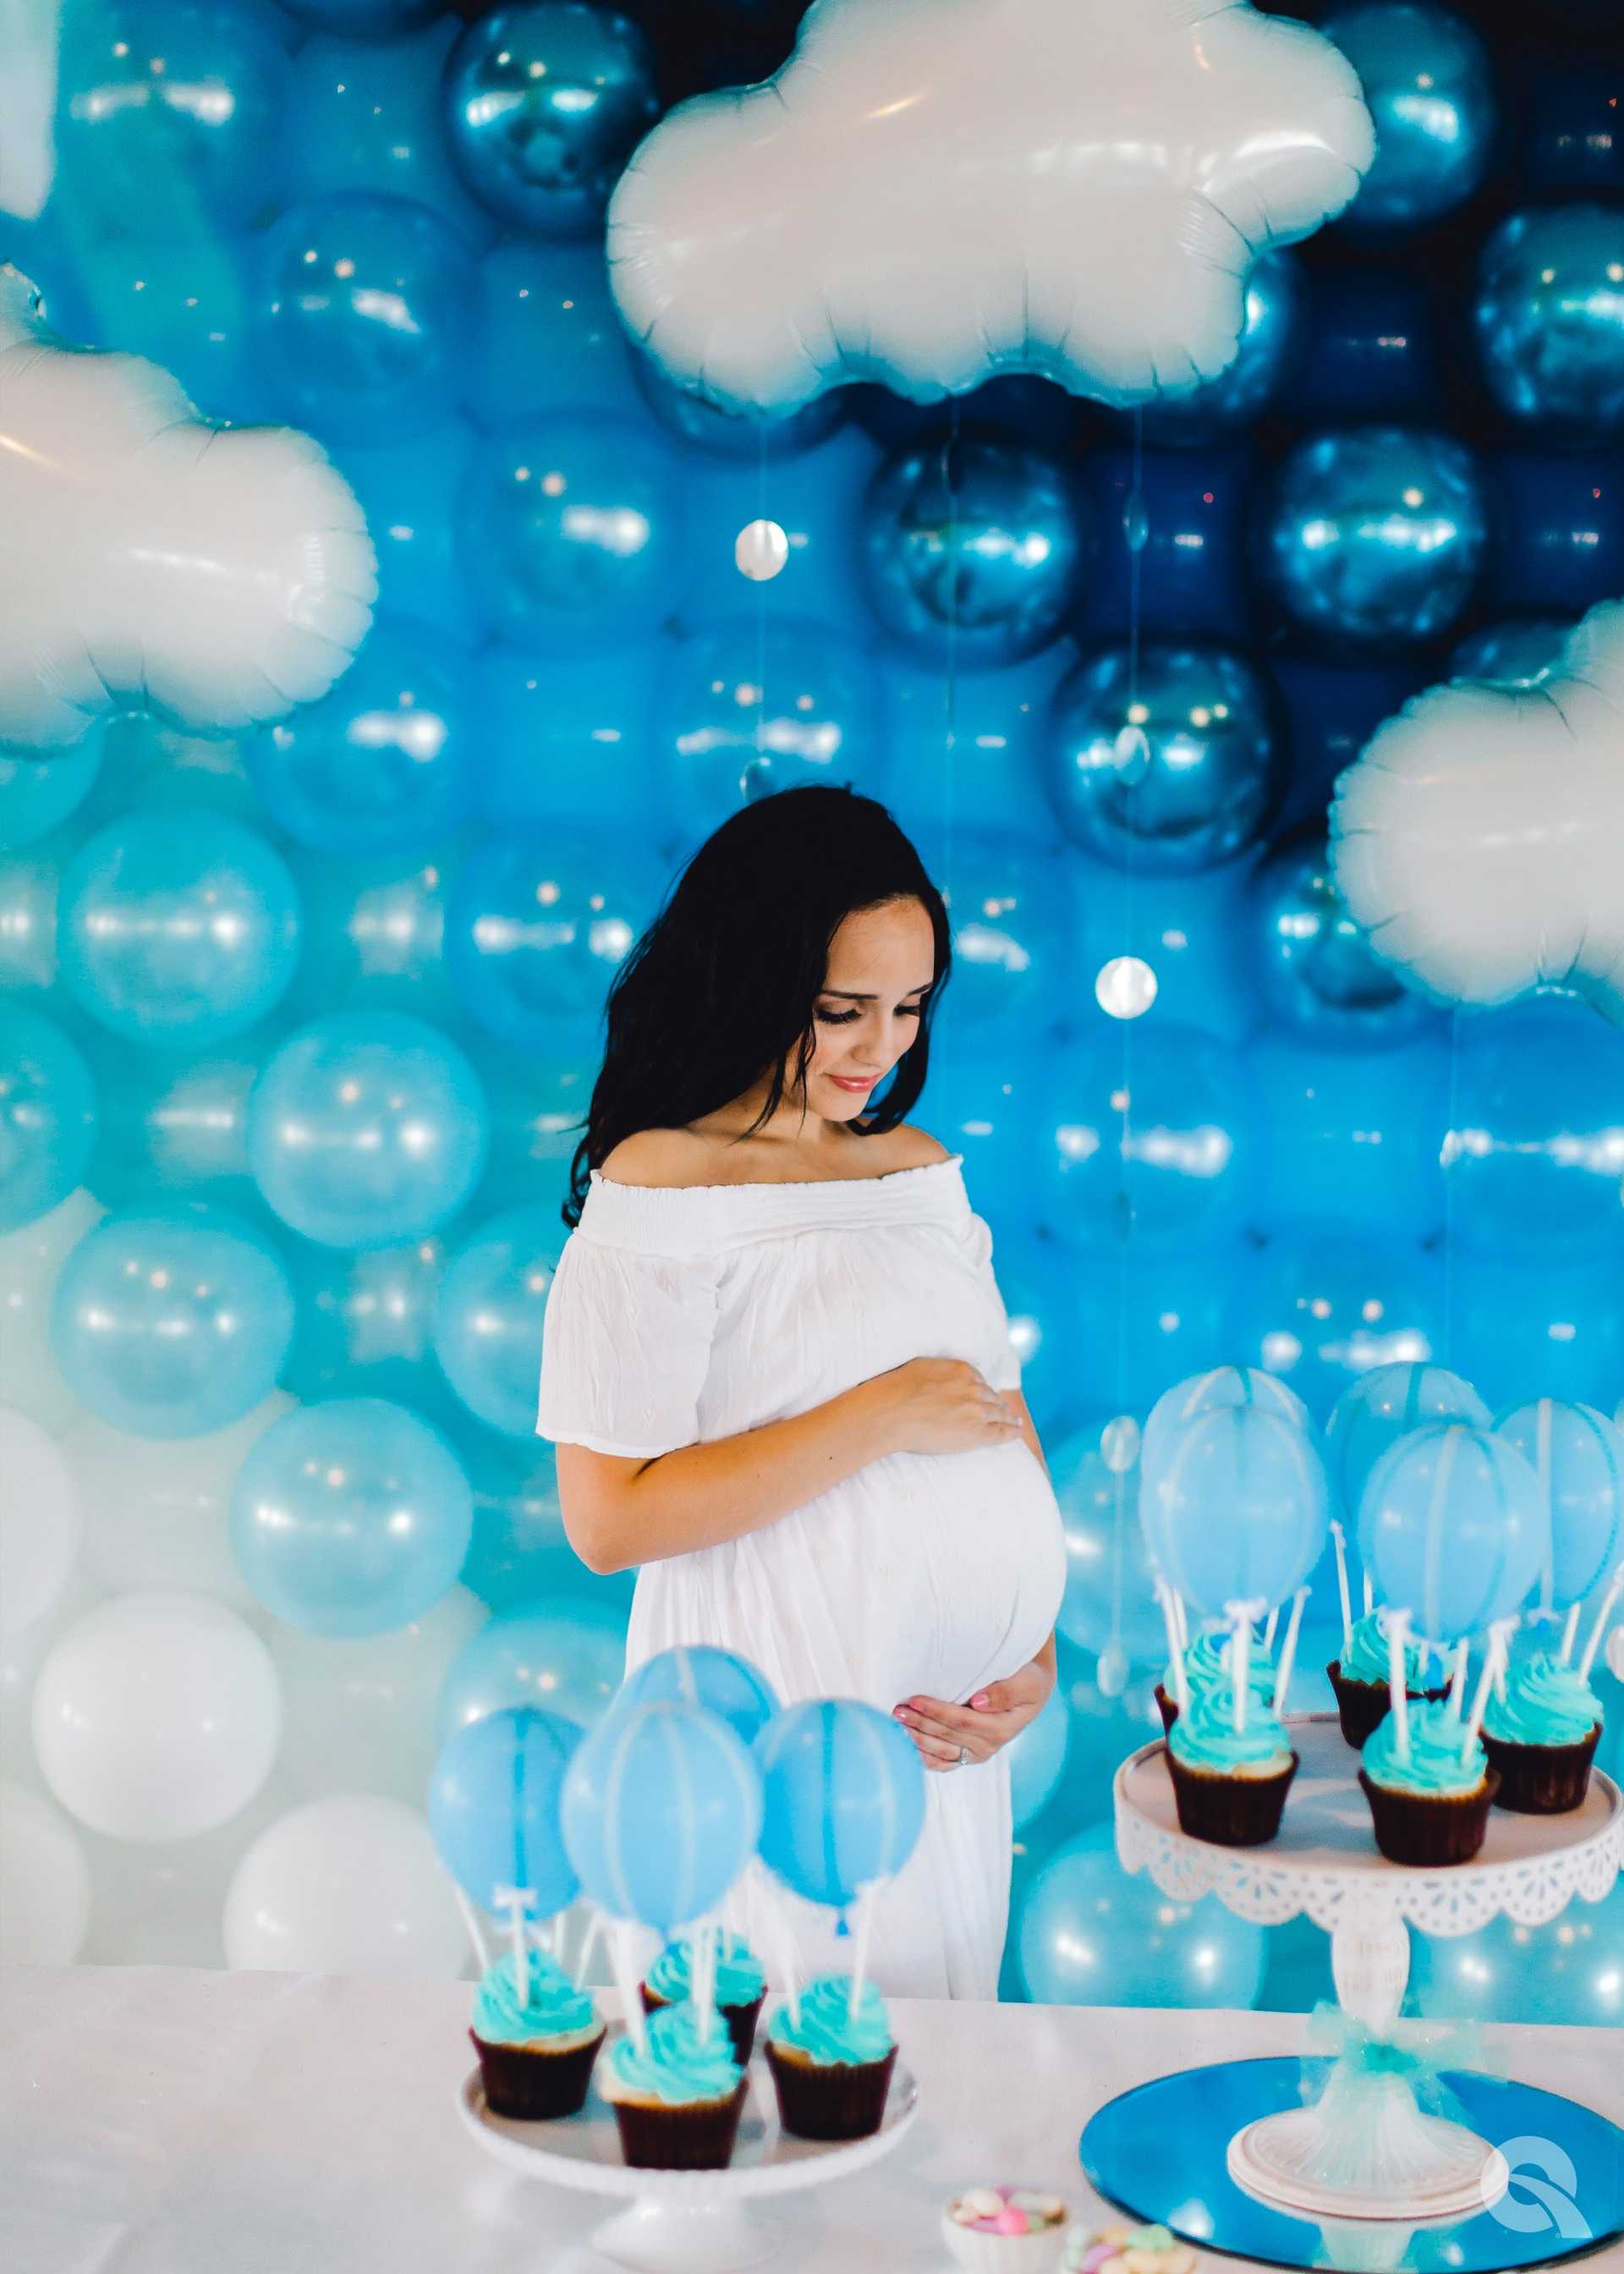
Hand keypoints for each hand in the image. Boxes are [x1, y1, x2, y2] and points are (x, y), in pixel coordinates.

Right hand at [873, 1356, 1023, 1457]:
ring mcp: (978, 1411)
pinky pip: (1001, 1432)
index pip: (979, 1381)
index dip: (983, 1391)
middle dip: (998, 1403)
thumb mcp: (922, 1367)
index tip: (987, 1396)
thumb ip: (940, 1371)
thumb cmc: (898, 1390)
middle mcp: (974, 1388)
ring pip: (1000, 1413)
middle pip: (991, 1397)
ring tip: (1015, 1422)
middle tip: (1005, 1409)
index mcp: (962, 1370)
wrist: (893, 1412)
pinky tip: (1018, 1432)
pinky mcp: (978, 1432)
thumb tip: (941, 1375)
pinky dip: (1012, 1432)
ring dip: (1008, 1417)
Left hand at [892, 1656, 1053, 1771]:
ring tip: (899, 1721)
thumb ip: (1005, 1692)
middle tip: (897, 1709)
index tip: (915, 1700)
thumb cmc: (1027, 1679)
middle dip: (920, 1723)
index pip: (962, 1721)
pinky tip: (909, 1742)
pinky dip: (925, 1754)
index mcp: (1002, 1729)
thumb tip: (977, 1702)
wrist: (1030, 1690)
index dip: (937, 1711)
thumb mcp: (1026, 1681)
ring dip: (917, 1737)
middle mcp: (989, 1746)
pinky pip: (943, 1763)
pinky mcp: (969, 1756)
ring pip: (941, 1751)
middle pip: (947, 1736)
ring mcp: (978, 1754)